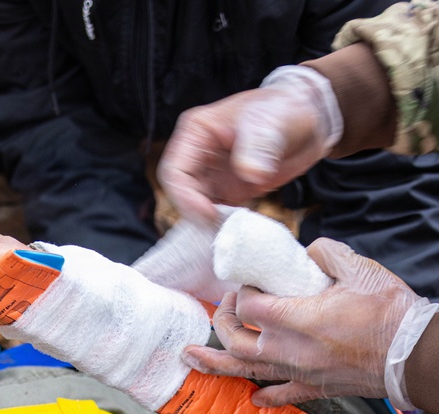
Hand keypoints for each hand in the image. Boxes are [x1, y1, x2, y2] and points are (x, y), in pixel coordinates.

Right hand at [159, 69, 338, 225]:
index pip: (174, 171)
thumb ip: (258, 147)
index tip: (209, 214)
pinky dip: (221, 226)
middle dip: (195, 214)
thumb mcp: (270, 122)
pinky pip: (214, 215)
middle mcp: (198, 155)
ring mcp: (211, 176)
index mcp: (196, 132)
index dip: (185, 197)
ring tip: (227, 233)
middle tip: (218, 229)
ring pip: (194, 208)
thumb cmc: (285, 109)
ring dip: (206, 224)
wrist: (309, 120)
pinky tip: (236, 232)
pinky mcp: (226, 193)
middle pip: (180, 194)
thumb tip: (251, 174)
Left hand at [183, 239, 425, 405]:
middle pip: (235, 339)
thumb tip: (306, 253)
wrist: (410, 353)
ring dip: (215, 364)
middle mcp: (286, 349)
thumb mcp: (356, 267)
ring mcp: (296, 372)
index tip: (249, 282)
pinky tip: (252, 396)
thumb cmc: (387, 310)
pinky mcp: (312, 388)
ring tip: (190, 358)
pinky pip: (280, 395)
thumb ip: (323, 254)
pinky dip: (264, 396)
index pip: (248, 304)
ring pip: (244, 370)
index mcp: (294, 317)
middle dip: (222, 321)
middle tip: (222, 309)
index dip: (243, 290)